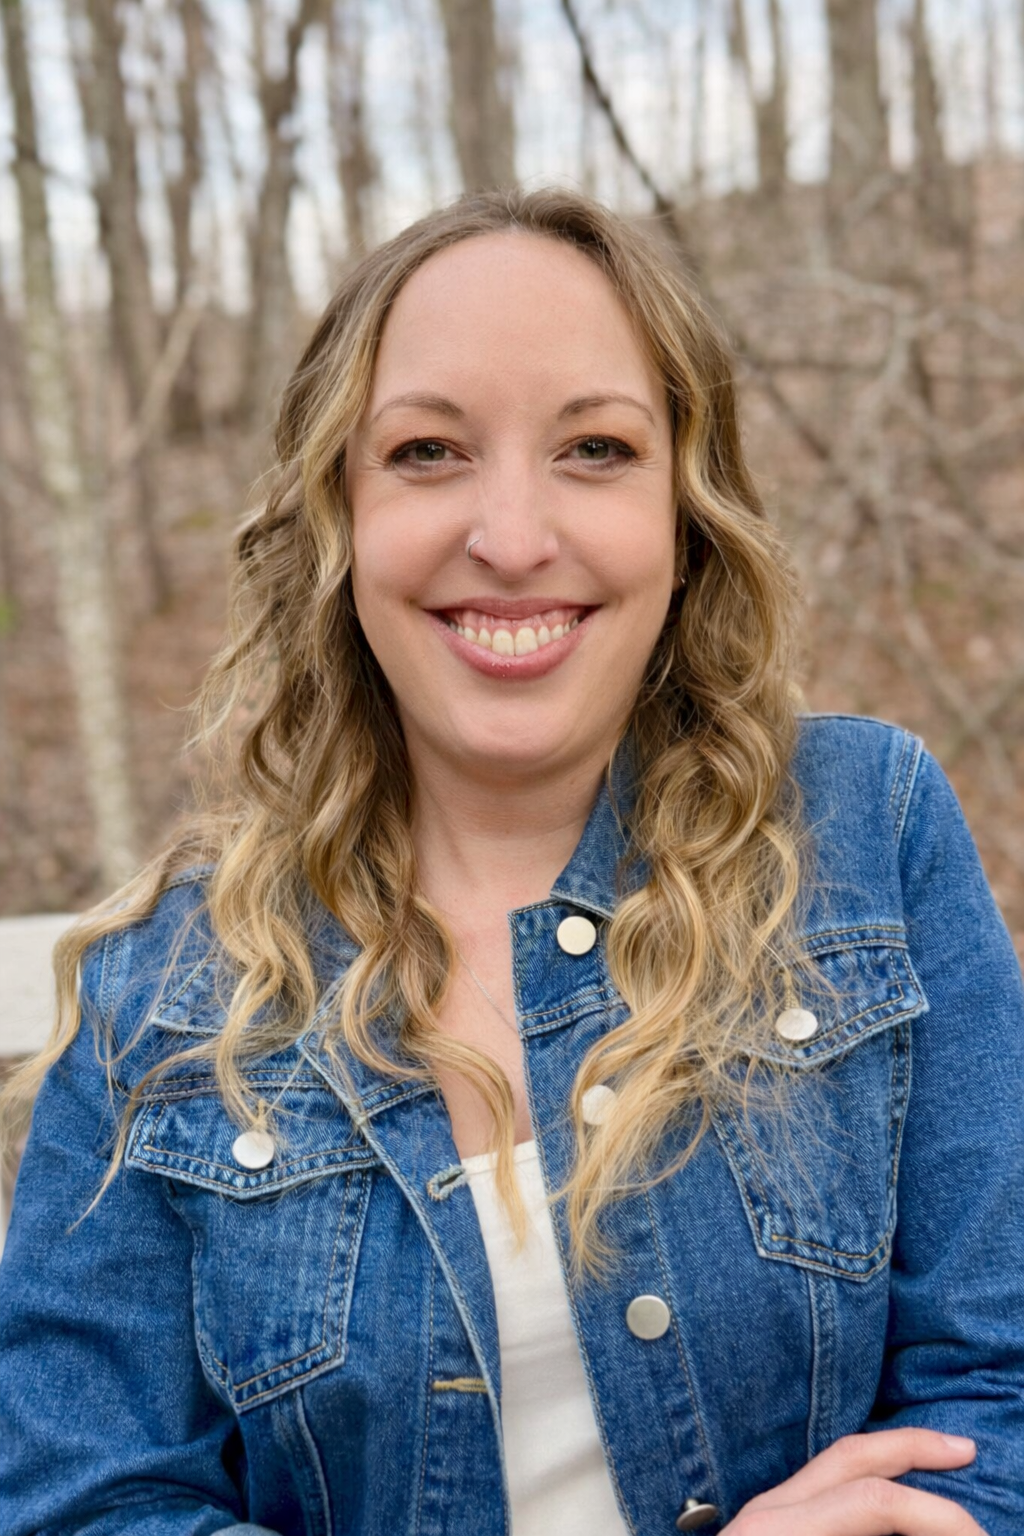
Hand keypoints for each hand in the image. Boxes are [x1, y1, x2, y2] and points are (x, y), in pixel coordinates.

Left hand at [720, 1428, 984, 1534]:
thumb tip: (911, 1531)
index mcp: (778, 1533)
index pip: (873, 1501)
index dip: (934, 1516)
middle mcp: (768, 1512)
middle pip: (853, 1456)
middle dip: (914, 1448)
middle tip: (965, 1449)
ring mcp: (762, 1514)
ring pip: (835, 1463)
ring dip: (890, 1458)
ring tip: (932, 1462)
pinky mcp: (762, 1526)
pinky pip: (822, 1488)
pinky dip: (864, 1482)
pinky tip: (890, 1496)